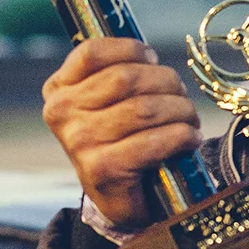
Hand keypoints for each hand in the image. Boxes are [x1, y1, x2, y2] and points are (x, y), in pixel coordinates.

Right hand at [42, 38, 201, 232]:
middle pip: (125, 78)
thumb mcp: (107, 102)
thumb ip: (117, 72)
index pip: (92, 53)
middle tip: (182, 95)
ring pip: (144, 108)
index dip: (130, 49)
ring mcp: (79, 143)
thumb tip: (148, 53)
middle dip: (166, 82)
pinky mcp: (102, 170)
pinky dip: (181, 136)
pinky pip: (154, 141)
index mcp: (58, 90)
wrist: (119, 199)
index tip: (153, 60)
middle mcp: (62, 114)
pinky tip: (189, 138)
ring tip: (189, 118)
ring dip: (180, 110)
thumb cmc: (120, 139)